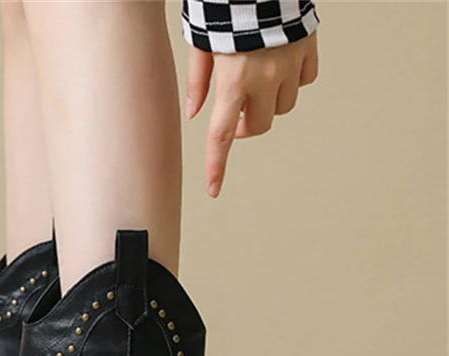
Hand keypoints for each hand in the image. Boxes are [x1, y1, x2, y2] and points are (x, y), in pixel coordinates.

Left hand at [185, 33, 318, 197]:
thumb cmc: (224, 8)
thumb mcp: (201, 42)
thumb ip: (198, 81)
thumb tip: (193, 114)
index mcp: (233, 81)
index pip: (221, 136)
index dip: (217, 166)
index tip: (214, 190)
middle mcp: (264, 79)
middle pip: (257, 127)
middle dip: (244, 126)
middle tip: (234, 114)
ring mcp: (289, 66)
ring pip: (282, 108)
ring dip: (268, 104)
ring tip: (257, 82)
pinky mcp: (308, 51)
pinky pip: (305, 81)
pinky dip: (293, 81)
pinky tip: (281, 65)